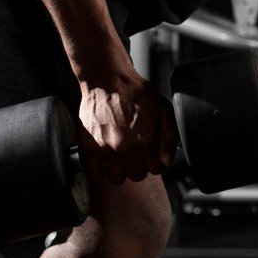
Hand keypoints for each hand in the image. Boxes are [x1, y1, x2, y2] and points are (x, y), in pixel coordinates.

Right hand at [76, 68, 178, 183]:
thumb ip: (169, 137)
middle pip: (137, 175)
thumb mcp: (163, 108)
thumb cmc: (134, 92)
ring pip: (117, 179)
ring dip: (121, 169)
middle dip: (139, 164)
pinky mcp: (87, 148)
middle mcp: (124, 149)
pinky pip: (95, 175)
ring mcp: (104, 150)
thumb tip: (167, 161)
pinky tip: (106, 157)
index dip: (155, 160)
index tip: (150, 152)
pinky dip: (100, 170)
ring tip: (121, 154)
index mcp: (144, 141)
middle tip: (135, 150)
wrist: (107, 79)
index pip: (156, 169)